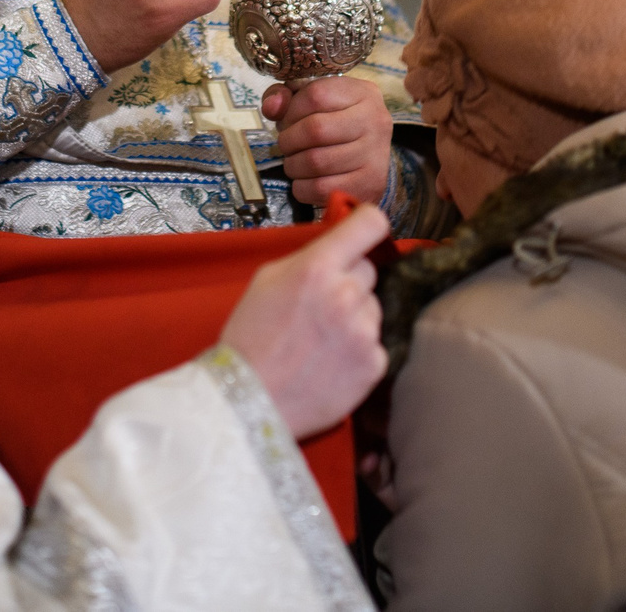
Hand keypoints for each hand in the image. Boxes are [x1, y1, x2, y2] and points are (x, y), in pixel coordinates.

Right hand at [219, 205, 389, 438]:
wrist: (249, 401)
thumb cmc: (250, 339)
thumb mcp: (266, 280)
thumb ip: (308, 258)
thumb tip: (338, 246)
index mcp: (317, 267)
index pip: (370, 223)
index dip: (366, 226)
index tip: (362, 234)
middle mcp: (346, 295)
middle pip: (369, 270)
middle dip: (350, 281)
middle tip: (322, 305)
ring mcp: (364, 332)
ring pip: (373, 308)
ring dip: (356, 318)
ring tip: (322, 341)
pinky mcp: (374, 365)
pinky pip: (376, 344)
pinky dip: (359, 352)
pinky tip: (331, 363)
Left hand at [264, 76, 391, 207]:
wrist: (369, 161)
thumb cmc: (336, 124)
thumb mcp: (314, 100)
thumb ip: (287, 96)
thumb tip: (271, 108)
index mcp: (362, 93)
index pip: (316, 94)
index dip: (291, 110)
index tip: (288, 121)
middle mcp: (375, 121)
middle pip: (315, 129)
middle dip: (289, 140)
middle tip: (287, 145)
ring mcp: (375, 155)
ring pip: (316, 162)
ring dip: (293, 165)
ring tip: (295, 162)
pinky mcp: (369, 186)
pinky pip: (320, 189)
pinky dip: (302, 187)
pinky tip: (305, 180)